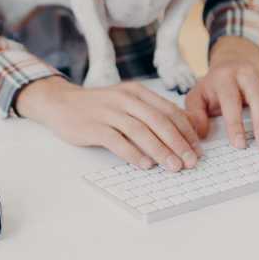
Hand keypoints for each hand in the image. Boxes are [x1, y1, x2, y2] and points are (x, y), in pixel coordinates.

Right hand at [15, 76, 203, 171]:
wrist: (61, 103)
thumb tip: (180, 135)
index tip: (197, 149)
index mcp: (137, 92)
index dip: (186, 131)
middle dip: (178, 143)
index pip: (169, 111)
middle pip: (159, 121)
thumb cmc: (99, 107)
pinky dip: (133, 154)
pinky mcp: (93, 126)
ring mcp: (108, 112)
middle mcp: (125, 99)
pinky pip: (117, 141)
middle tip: (190, 162)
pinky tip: (145, 165)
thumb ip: (149, 114)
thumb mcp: (126, 103)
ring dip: (160, 151)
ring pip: (141, 131)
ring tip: (173, 167)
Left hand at [184, 37, 258, 152]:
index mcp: (224, 77)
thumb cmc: (214, 87)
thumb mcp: (197, 97)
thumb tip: (200, 133)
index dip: (235, 123)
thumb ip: (195, 114)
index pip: (231, 100)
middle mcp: (247, 73)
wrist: (230, 65)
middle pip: (258, 96)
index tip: (239, 144)